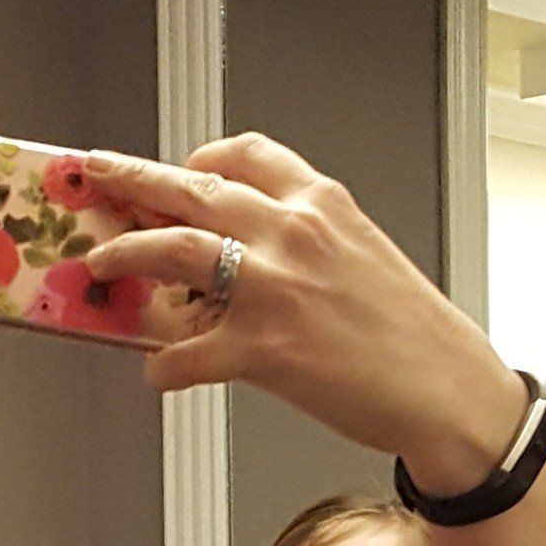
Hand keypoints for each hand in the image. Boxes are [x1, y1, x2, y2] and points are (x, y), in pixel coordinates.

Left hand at [84, 135, 528, 490]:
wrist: (448, 392)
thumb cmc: (415, 335)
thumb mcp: (364, 257)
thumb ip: (304, 244)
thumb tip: (240, 259)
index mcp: (322, 204)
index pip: (246, 153)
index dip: (199, 157)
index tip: (179, 168)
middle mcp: (293, 234)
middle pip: (191, 188)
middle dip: (132, 178)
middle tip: (97, 175)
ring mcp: (273, 289)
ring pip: (171, 249)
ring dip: (125, 254)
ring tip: (100, 262)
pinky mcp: (262, 350)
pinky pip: (185, 353)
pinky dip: (162, 364)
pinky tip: (159, 370)